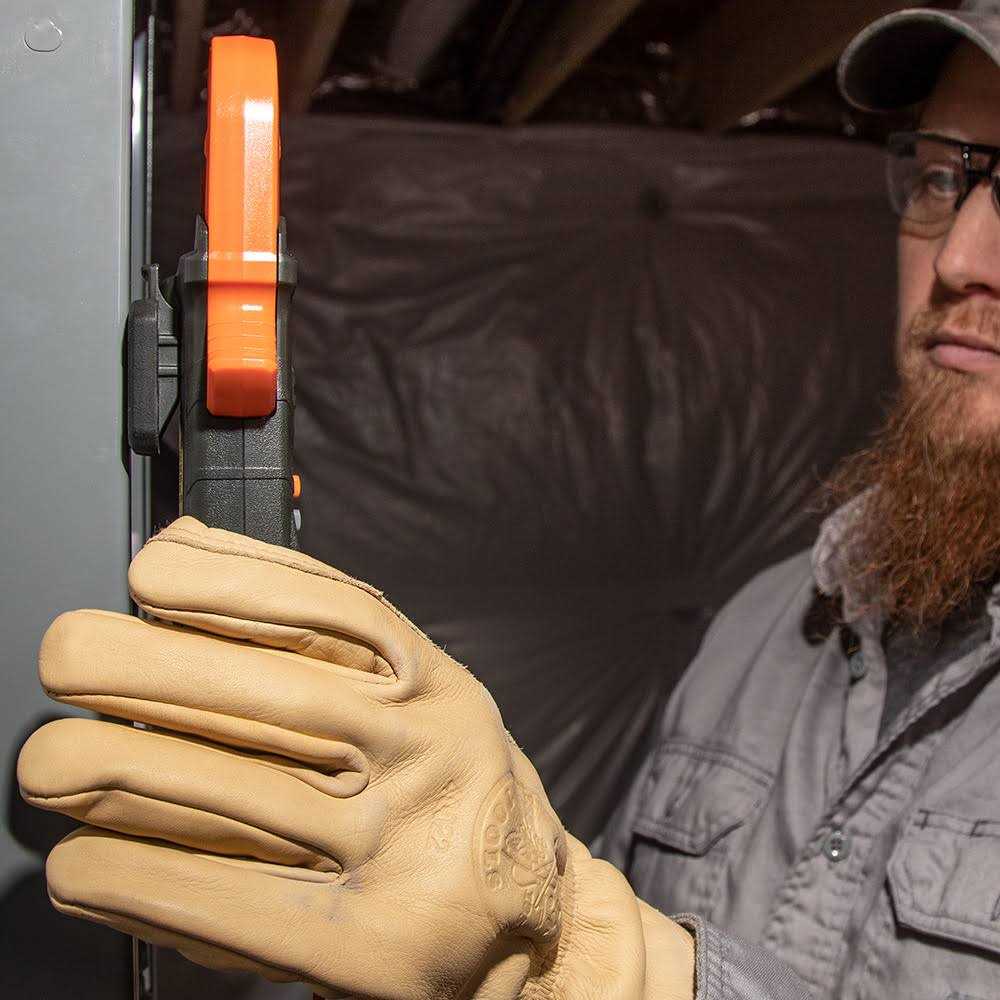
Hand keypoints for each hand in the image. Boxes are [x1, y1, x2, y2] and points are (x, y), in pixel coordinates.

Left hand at [17, 517, 692, 998]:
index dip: (234, 584)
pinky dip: (145, 881)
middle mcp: (429, 757)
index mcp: (437, 686)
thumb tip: (189, 547)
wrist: (530, 922)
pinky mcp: (371, 949)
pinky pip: (241, 908)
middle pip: (282, 699)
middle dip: (153, 669)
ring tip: (49, 762)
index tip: (147, 575)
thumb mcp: (416, 694)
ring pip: (249, 800)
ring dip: (124, 774)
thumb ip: (319, 627)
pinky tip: (83, 865)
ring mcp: (405, 852)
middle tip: (69, 655)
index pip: (338, 613)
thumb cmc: (450, 790)